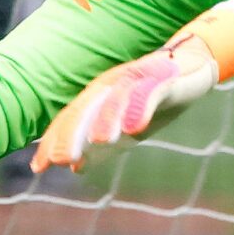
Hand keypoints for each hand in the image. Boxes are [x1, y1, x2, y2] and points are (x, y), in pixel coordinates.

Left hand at [35, 8, 233, 173]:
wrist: (194, 67)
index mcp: (100, 96)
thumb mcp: (127, 128)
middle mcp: (113, 84)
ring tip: (99, 142)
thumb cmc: (156, 99)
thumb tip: (74, 168)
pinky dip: (140, 108)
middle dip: (72, 133)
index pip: (72, 119)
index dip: (55, 141)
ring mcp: (138, 79)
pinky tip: (135, 128)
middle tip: (61, 160)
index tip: (39, 167)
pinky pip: (150, 93)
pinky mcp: (163, 78)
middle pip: (86, 108)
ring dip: (106, 120)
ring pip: (116, 100)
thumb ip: (102, 146)